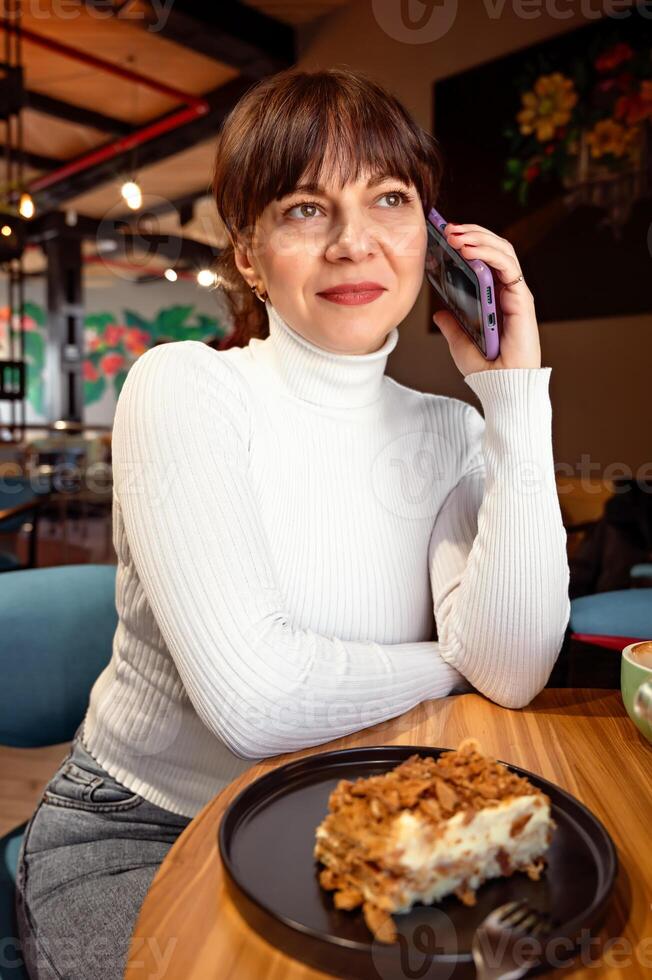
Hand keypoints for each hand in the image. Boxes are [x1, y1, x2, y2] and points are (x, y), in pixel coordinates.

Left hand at [432, 223, 541, 375]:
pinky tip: (469, 250)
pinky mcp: (521, 300)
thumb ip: (452, 326)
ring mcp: (516, 294)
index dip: (469, 242)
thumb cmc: (486, 368)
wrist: (502, 386)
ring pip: (503, 251)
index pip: (486, 259)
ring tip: (456, 233)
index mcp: (496, 298)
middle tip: (449, 228)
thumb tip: (439, 312)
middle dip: (472, 233)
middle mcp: (508, 292)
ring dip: (479, 237)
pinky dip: (488, 254)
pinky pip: (507, 267)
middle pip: (495, 249)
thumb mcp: (460, 343)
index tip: (446, 235)